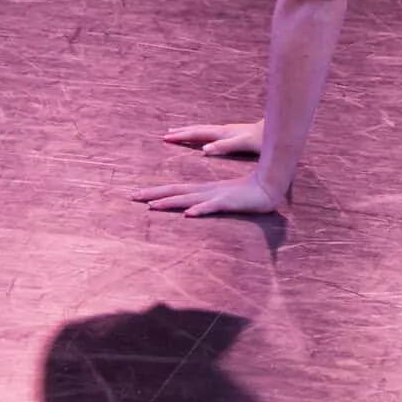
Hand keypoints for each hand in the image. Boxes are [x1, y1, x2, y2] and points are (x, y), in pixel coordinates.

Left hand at [134, 173, 286, 219]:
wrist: (269, 187)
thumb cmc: (247, 194)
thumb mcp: (223, 201)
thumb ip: (208, 205)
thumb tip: (189, 211)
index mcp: (203, 190)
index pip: (175, 190)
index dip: (156, 193)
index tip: (138, 195)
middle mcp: (205, 191)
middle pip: (175, 192)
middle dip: (153, 195)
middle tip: (132, 196)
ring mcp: (216, 196)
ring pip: (188, 199)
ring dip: (170, 203)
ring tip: (151, 206)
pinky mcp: (228, 203)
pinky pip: (211, 207)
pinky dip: (199, 209)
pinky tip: (188, 214)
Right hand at [161, 119, 263, 158]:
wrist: (275, 129)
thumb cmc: (260, 140)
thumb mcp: (243, 144)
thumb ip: (225, 146)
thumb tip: (205, 148)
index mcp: (222, 133)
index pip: (197, 133)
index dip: (182, 136)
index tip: (167, 138)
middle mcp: (222, 130)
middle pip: (197, 130)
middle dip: (181, 132)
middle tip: (164, 135)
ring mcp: (227, 130)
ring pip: (202, 129)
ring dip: (188, 131)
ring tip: (174, 132)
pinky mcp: (232, 133)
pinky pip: (209, 132)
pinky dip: (199, 133)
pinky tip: (199, 138)